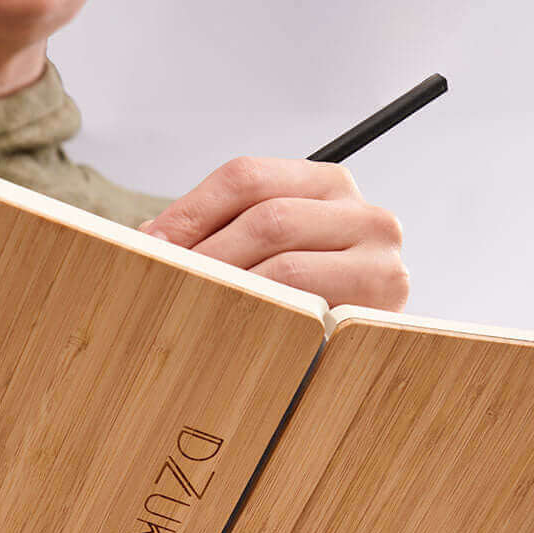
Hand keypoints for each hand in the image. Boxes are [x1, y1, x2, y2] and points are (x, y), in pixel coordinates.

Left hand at [138, 155, 408, 311]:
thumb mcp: (276, 253)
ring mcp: (382, 260)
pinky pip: (312, 311)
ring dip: (230, 291)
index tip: (149, 245)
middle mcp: (364, 213)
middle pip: (265, 219)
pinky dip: (267, 321)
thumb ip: (226, 234)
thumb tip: (148, 239)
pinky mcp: (386, 308)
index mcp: (328, 185)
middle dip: (206, 255)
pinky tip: (237, 333)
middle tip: (165, 286)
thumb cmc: (317, 300)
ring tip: (192, 311)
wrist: (376, 355)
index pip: (246, 177)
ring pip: (287, 268)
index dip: (190, 210)